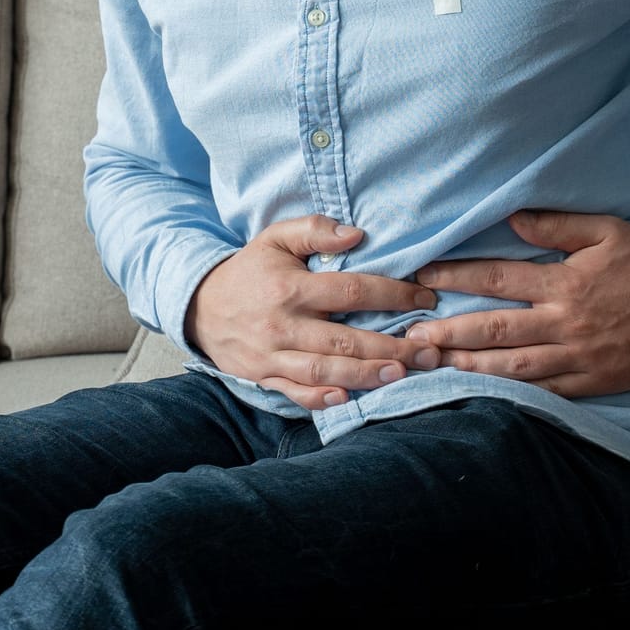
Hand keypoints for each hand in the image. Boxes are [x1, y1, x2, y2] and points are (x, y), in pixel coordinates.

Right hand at [186, 214, 441, 410]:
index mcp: (289, 287)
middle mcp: (282, 324)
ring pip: (324, 370)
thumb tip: (356, 234)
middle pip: (344, 339)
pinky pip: (295, 393)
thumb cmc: (250, 270)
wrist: (200, 306)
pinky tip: (347, 397)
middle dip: (391, 347)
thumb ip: (314, 230)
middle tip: (430, 350)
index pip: (350, 291)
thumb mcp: (275, 238)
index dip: (391, 295)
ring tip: (402, 374)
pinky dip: (320, 398)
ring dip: (365, 375)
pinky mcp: (264, 377)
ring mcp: (272, 355)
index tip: (425, 298)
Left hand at [405, 210, 629, 398]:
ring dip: (470, 367)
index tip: (423, 277)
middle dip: (449, 333)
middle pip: (494, 329)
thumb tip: (511, 218)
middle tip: (411, 338)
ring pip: (513, 367)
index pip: (497, 278)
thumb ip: (556, 224)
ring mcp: (578, 356)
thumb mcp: (606, 230)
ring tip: (435, 367)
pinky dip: (513, 396)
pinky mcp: (594, 381)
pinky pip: (547, 392)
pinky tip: (487, 396)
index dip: (456, 276)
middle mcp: (564, 322)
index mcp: (563, 282)